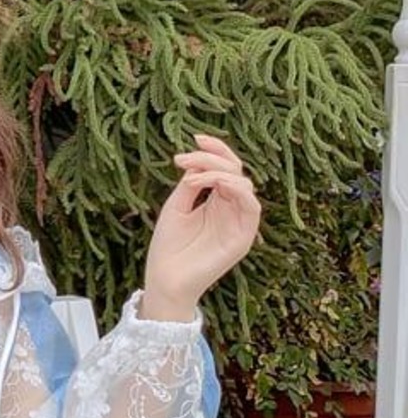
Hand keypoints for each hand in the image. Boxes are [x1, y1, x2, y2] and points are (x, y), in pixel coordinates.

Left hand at [141, 133, 261, 320]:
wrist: (165, 280)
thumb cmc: (168, 247)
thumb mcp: (176, 206)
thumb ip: (191, 183)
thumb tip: (199, 162)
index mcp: (216, 201)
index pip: (225, 168)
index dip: (215, 150)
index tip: (196, 138)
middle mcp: (230, 209)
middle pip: (236, 171)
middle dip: (212, 158)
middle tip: (183, 159)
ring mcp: (239, 222)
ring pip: (245, 184)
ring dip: (219, 172)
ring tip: (192, 177)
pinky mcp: (243, 237)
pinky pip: (252, 205)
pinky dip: (234, 188)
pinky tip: (210, 184)